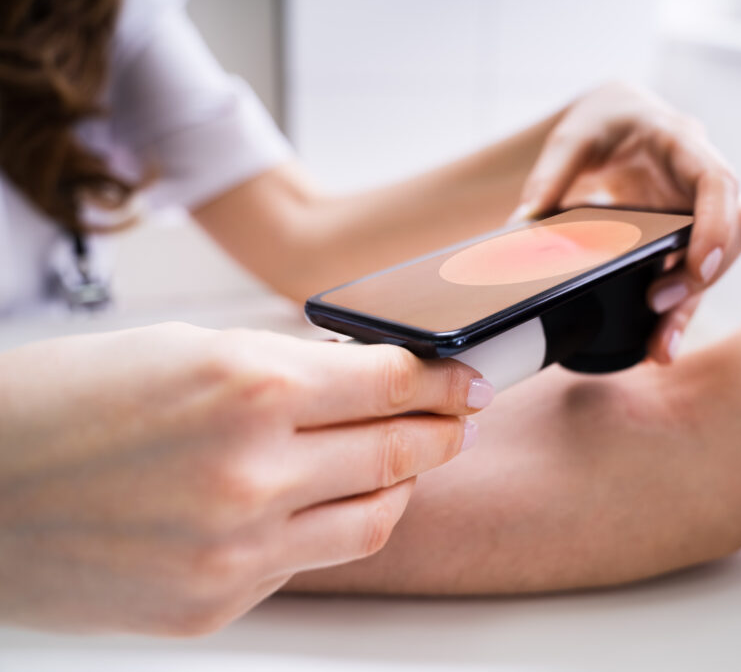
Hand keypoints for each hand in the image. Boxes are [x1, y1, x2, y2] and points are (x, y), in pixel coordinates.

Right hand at [0, 323, 489, 634]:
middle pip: (400, 450)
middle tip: (459, 417)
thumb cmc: (62, 406)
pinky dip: (331, 524)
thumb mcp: (183, 350)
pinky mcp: (218, 603)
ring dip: (402, 483)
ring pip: (375, 517)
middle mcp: (252, 471)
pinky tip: (323, 500)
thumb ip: (285, 365)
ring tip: (404, 460)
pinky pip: (312, 560)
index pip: (392, 382)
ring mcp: (237, 548)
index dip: (443, 377)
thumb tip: (362, 375)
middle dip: (444, 429)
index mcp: (246, 385)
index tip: (466, 376)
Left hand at [511, 82, 740, 362]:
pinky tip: (659, 343)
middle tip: (657, 304)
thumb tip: (521, 226)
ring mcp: (700, 213)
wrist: (621, 121)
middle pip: (733, 231)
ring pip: (716, 263)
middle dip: (701, 274)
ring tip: (661, 348)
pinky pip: (691, 277)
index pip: (718, 183)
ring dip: (690, 306)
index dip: (717, 226)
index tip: (701, 266)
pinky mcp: (687, 240)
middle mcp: (701, 181)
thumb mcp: (573, 135)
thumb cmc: (606, 121)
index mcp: (682, 143)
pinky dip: (677, 311)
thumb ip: (549, 176)